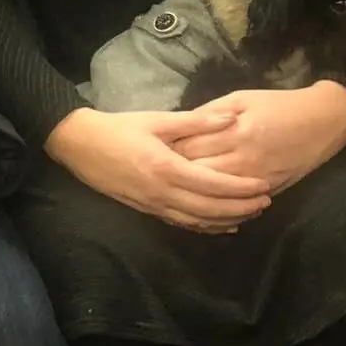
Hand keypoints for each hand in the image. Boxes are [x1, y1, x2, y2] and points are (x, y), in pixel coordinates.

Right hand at [44, 107, 271, 232]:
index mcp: (167, 168)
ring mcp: (154, 205)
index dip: (241, 189)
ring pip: (198, 221)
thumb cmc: (119, 128)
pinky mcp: (148, 210)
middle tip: (266, 202)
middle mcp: (162, 192)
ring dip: (227, 220)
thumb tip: (231, 118)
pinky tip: (222, 226)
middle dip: (241, 208)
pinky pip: (182, 224)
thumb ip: (196, 122)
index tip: (264, 186)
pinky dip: (205, 227)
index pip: (214, 184)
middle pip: (210, 209)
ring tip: (251, 214)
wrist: (80, 145)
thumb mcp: (157, 120)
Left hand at [170, 82, 345, 193]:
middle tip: (155, 175)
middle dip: (175, 175)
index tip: (150, 153)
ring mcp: (255, 179)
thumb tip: (179, 126)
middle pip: (197, 174)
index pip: (190, 147)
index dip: (167, 152)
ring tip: (173, 192)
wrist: (322, 122)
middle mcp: (243, 158)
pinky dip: (215, 208)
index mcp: (235, 131)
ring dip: (192, 195)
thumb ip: (209, 113)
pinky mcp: (266, 192)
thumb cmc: (279, 105)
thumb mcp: (242, 98)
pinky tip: (198, 208)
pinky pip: (234, 205)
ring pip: (214, 195)